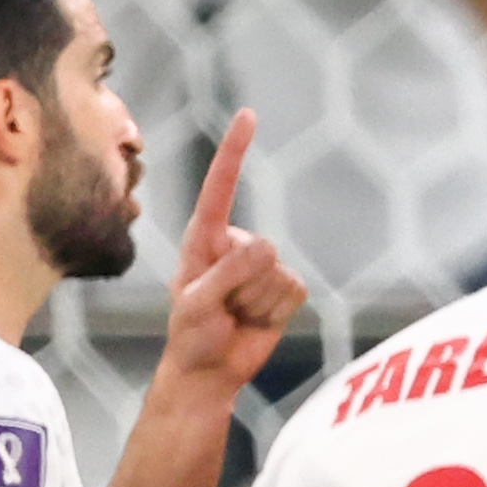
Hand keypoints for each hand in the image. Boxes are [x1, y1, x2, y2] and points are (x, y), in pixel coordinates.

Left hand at [151, 112, 305, 403]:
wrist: (211, 371)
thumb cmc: (191, 334)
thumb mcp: (197, 304)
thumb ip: (227, 273)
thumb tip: (269, 248)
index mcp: (204, 236)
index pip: (221, 187)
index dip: (235, 152)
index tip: (249, 115)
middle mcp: (236, 244)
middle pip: (261, 251)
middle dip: (242, 286)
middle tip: (221, 309)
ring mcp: (264, 266)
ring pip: (278, 273)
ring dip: (257, 303)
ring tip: (235, 316)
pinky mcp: (286, 288)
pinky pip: (295, 290)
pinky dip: (276, 312)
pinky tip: (256, 320)